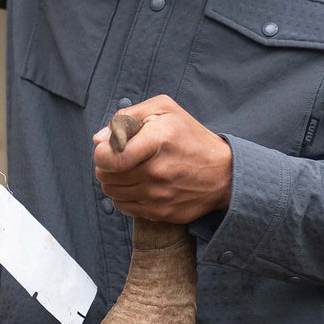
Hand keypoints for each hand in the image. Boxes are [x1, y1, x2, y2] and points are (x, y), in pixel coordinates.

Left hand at [93, 95, 231, 222]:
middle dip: (107, 165)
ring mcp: (159, 195)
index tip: (110, 148)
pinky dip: (125, 196)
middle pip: (105, 176)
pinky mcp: (161, 213)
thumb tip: (99, 140)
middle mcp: (157, 171)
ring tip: (131, 170)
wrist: (224, 173)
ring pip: (112, 193)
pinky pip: (125, 207)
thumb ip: (127, 117)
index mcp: (158, 140)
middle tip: (121, 158)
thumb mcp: (164, 110)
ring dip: (115, 181)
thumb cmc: (190, 137)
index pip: (110, 157)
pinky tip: (139, 184)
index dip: (102, 153)